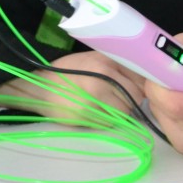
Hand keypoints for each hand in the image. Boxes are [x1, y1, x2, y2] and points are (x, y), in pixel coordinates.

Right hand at [0, 50, 145, 117]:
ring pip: (125, 112)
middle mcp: (103, 78)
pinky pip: (109, 123)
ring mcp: (95, 98)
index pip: (140, 78)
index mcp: (107, 62)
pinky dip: (107, 121)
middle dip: (132, 99)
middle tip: (120, 98)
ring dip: (120, 112)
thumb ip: (118, 66)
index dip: (141, 84)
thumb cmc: (68, 71)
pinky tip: (96, 112)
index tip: (137, 87)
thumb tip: (144, 77)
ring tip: (106, 105)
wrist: (38, 87)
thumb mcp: (94, 58)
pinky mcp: (86, 116)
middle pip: (136, 97)